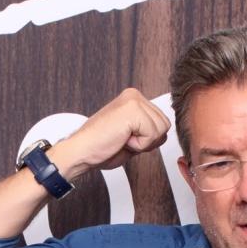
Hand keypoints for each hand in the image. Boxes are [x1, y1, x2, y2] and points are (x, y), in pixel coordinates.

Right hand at [52, 88, 170, 178]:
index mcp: (133, 99)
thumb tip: (164, 131)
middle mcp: (134, 95)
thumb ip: (148, 129)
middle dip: (148, 140)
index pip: (161, 121)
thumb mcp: (132, 136)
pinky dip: (139, 145)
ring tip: (122, 139)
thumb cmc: (101, 147)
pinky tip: (121, 139)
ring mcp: (134, 100)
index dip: (148, 139)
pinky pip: (153, 135)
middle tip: (124, 140)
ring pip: (161, 130)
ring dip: (143, 142)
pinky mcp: (133, 110)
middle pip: (165, 125)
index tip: (126, 138)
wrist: (81, 152)